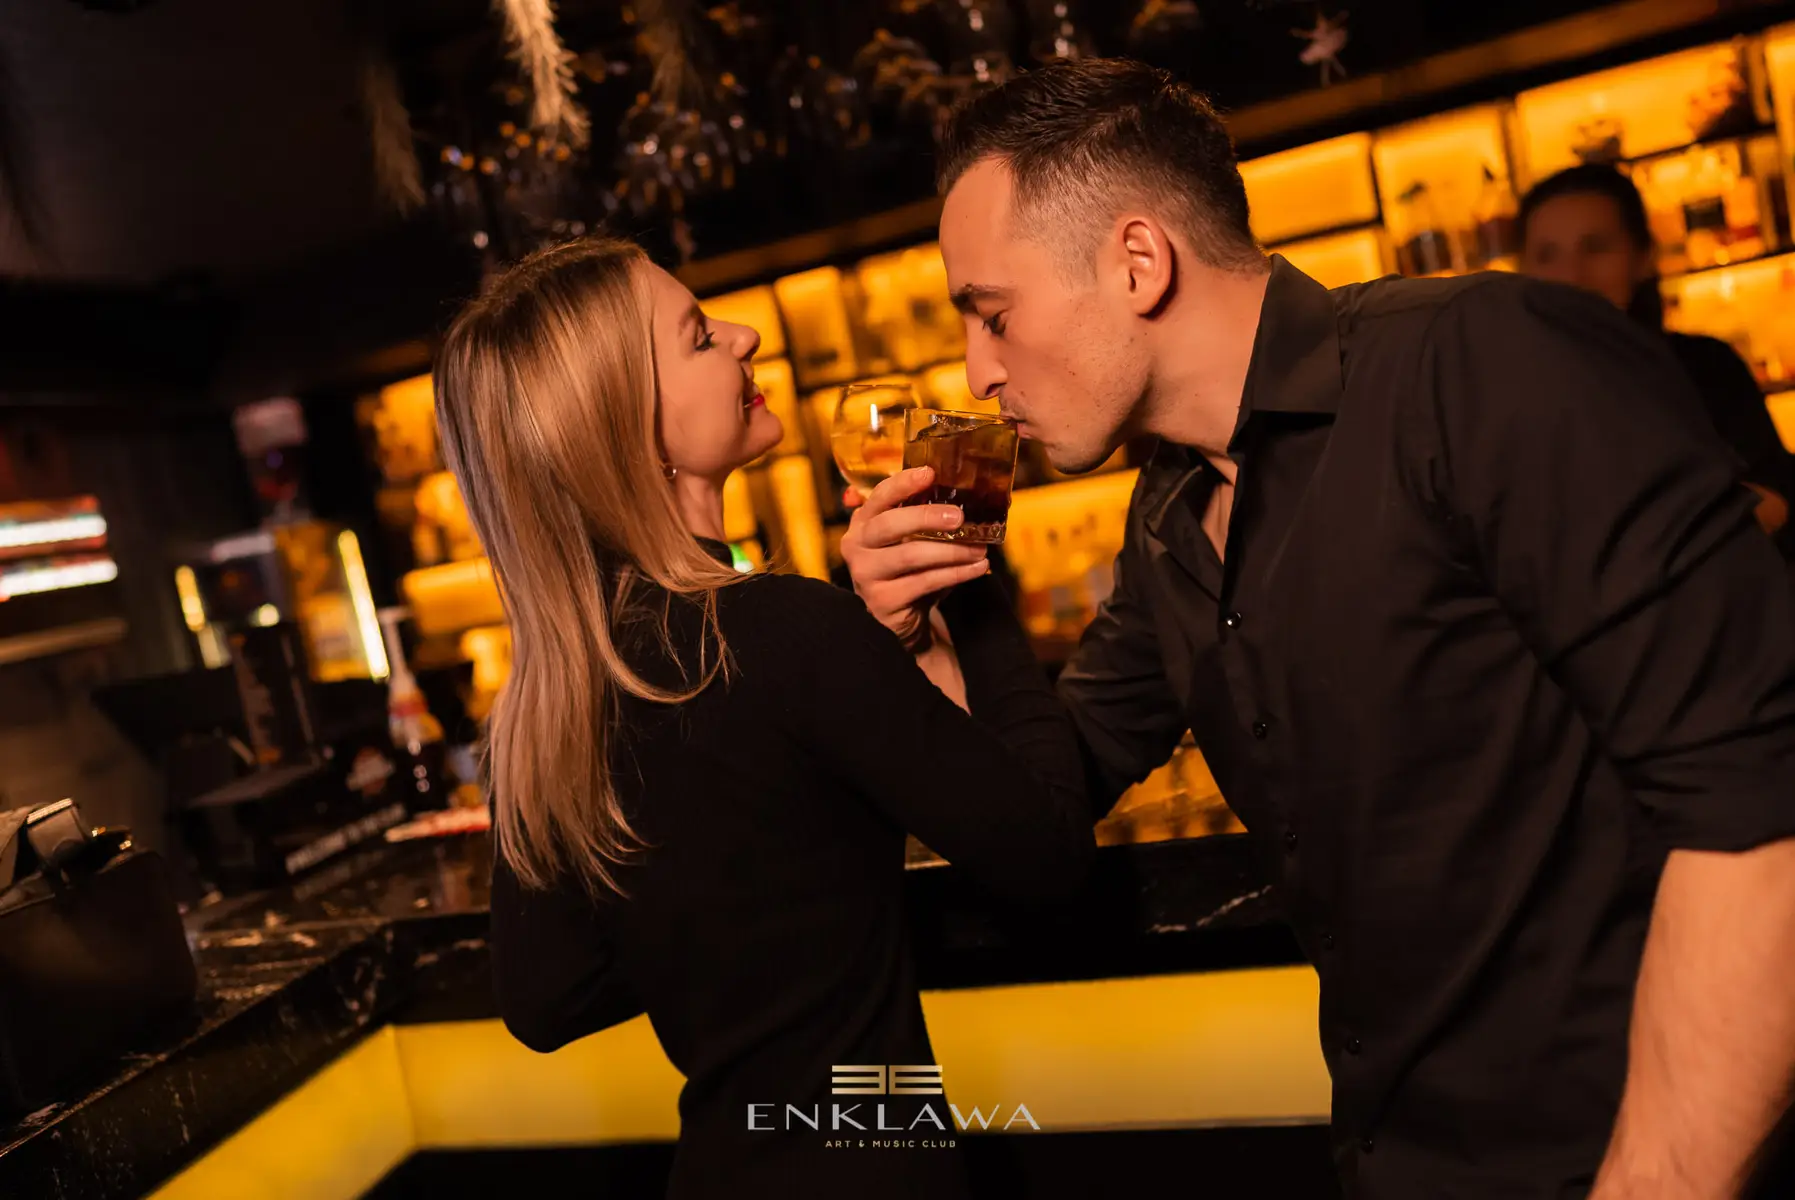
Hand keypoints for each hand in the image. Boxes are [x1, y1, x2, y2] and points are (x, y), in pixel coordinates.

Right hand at [840, 467, 989, 650]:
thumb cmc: (907, 571)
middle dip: (926, 516)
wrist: (898, 619)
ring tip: (980, 549)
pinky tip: (977, 568)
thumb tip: (968, 498)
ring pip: (910, 555)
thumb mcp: (908, 541)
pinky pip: (925, 582)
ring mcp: (865, 574)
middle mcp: (856, 545)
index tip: (930, 473)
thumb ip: (923, 520)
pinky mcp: (882, 600)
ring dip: (951, 550)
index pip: (879, 496)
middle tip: (959, 517)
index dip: (903, 483)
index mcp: (863, 522)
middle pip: (890, 524)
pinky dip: (956, 574)